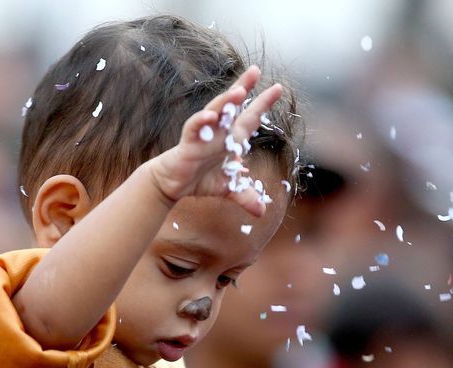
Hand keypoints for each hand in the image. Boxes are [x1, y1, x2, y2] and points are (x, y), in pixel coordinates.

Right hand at [147, 65, 282, 217]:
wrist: (174, 185)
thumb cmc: (200, 180)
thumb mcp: (228, 189)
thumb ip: (245, 197)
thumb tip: (262, 211)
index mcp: (231, 138)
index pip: (250, 117)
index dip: (263, 103)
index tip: (278, 87)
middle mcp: (219, 131)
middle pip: (233, 105)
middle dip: (243, 87)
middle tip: (256, 71)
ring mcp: (203, 134)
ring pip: (215, 113)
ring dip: (226, 102)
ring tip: (239, 91)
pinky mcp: (188, 142)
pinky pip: (194, 128)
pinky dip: (201, 123)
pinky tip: (209, 117)